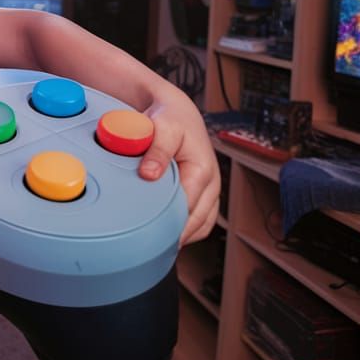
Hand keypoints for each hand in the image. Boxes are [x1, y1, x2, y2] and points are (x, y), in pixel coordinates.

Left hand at [137, 88, 220, 245]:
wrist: (176, 112)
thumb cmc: (171, 118)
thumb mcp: (163, 128)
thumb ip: (157, 150)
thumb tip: (149, 175)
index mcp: (203, 171)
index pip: (187, 209)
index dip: (169, 225)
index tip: (150, 238)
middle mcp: (211, 185)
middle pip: (195, 223)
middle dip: (175, 235)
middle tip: (148, 248)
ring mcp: (210, 192)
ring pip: (200, 226)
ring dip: (182, 236)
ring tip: (157, 246)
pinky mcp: (204, 195)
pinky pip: (200, 222)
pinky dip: (185, 230)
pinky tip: (167, 234)